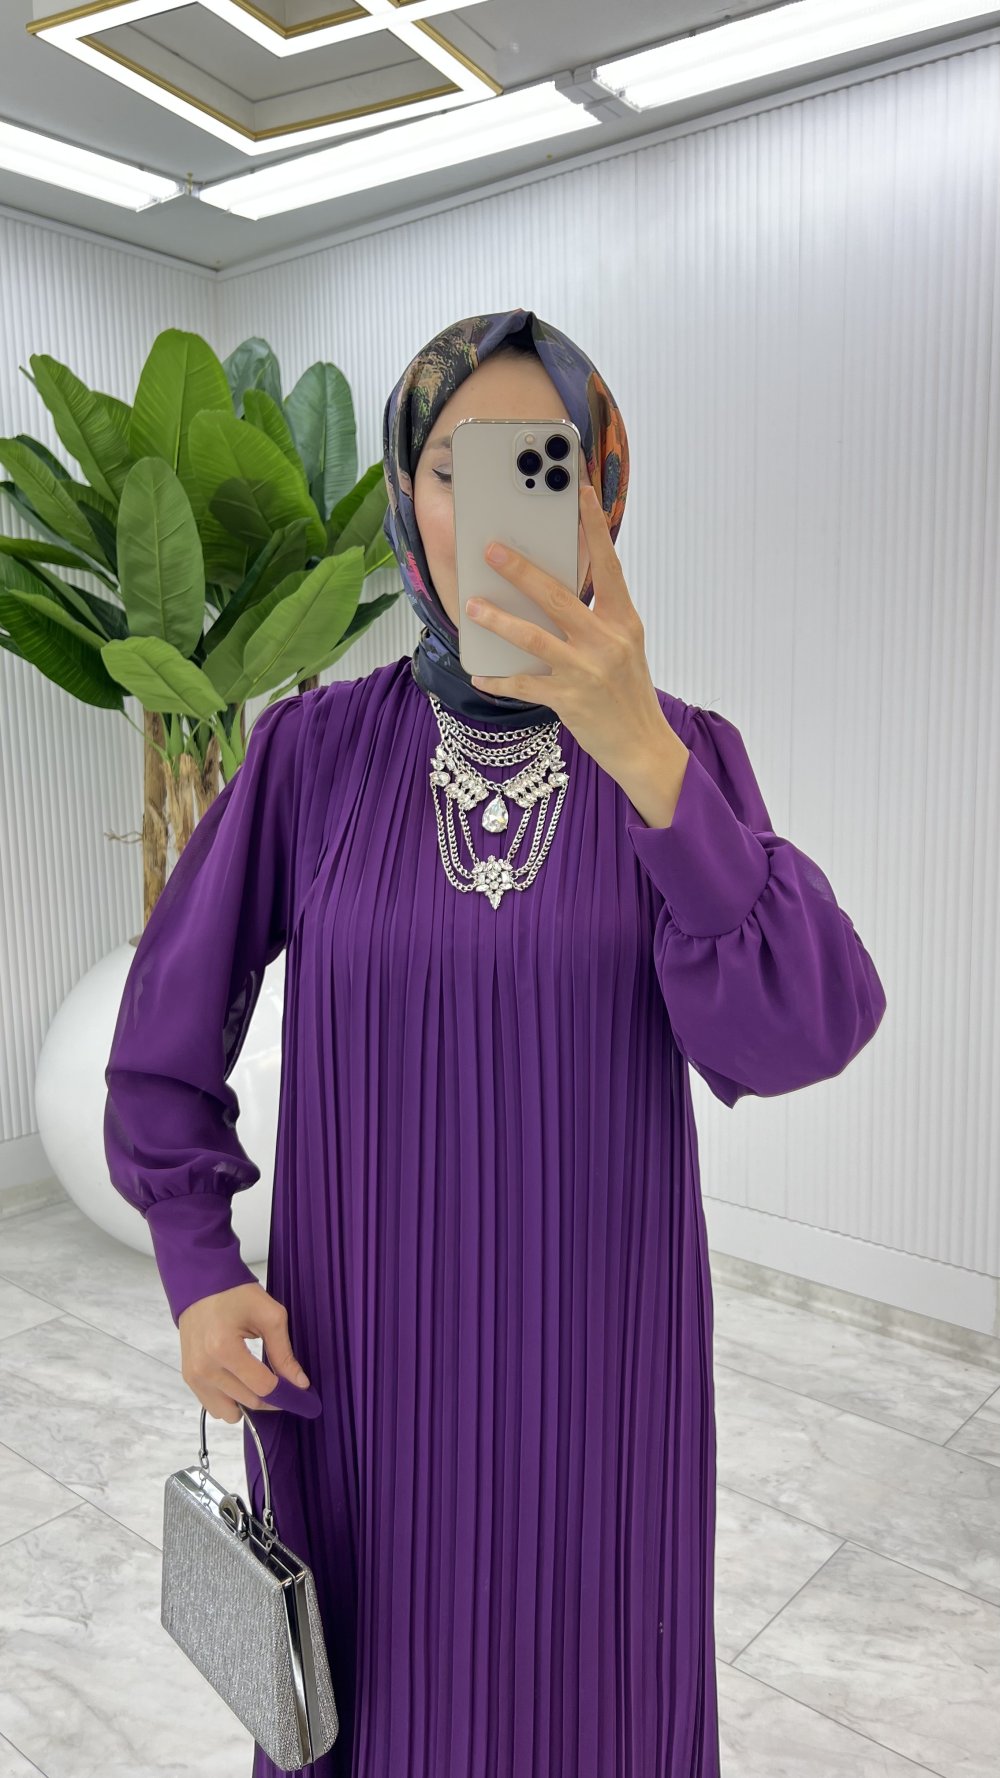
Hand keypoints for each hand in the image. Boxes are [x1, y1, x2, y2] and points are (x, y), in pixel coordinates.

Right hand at [178, 1282, 310, 1423]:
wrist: (199, 1284)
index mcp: (224, 1348)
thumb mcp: (269, 1315)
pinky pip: (214, 1407)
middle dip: (271, 1397)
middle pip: (249, 1401)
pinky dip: (231, 1400)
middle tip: (283, 1382)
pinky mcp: (189, 1378)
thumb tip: (300, 1383)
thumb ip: (283, 1352)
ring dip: (249, 1402)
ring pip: (231, 1412)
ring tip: (258, 1380)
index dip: (286, 1391)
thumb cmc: (235, 1294)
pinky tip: (240, 1381)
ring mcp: (194, 1376)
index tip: (299, 1388)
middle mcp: (205, 1368)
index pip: (262, 1387)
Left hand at [465, 483, 666, 781]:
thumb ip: (598, 619)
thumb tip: (554, 593)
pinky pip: (524, 685)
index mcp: (624, 621)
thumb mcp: (625, 647)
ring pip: (533, 638)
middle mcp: (606, 641)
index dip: (594, 527)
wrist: (644, 747)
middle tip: (492, 550)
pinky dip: (499, 680)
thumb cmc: (629, 693)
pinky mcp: (568, 700)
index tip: (582, 491)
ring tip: (473, 606)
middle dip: (521, 570)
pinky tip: (480, 675)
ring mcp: (586, 671)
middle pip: (557, 597)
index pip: (609, 565)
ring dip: (498, 620)